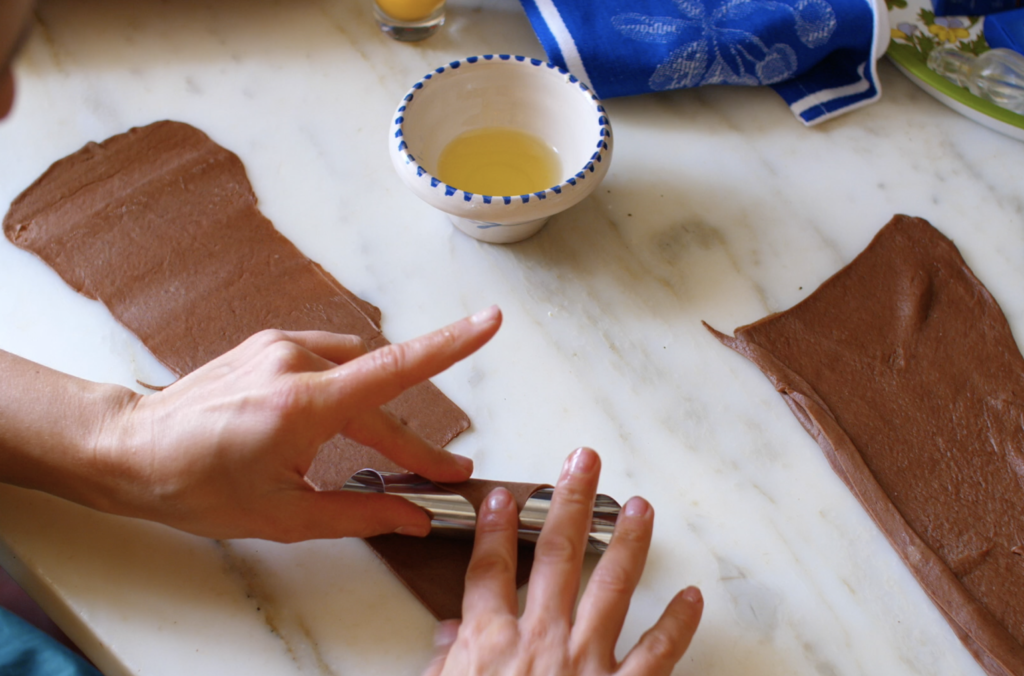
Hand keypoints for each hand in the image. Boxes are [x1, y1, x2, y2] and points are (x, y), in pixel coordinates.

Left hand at [85, 306, 501, 540]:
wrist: (130, 449)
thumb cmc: (195, 485)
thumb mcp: (282, 515)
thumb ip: (359, 511)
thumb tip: (413, 516)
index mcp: (302, 406)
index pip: (394, 370)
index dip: (450, 346)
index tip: (491, 323)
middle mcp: (295, 363)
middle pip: (381, 394)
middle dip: (412, 438)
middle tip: (441, 471)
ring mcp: (280, 347)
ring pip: (358, 371)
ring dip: (377, 409)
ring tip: (381, 451)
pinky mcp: (270, 343)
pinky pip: (330, 357)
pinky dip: (348, 386)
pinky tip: (339, 415)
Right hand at [424, 448, 702, 675]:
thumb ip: (444, 664)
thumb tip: (449, 631)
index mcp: (490, 645)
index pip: (488, 569)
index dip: (492, 528)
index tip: (501, 495)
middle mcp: (541, 642)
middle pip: (554, 556)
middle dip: (569, 502)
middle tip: (584, 459)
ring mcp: (586, 664)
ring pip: (611, 587)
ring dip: (628, 542)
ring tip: (642, 505)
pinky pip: (657, 655)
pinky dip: (678, 625)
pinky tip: (692, 596)